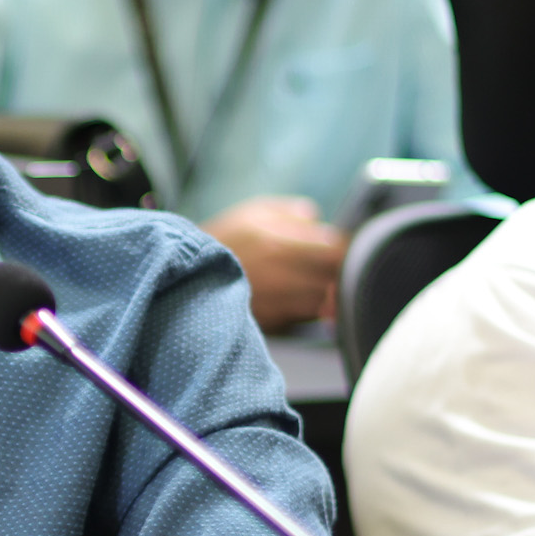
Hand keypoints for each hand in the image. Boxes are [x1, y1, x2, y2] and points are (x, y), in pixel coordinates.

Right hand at [204, 195, 346, 329]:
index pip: (336, 250)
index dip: (347, 250)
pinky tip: (305, 301)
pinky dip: (312, 311)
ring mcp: (278, 302)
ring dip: (329, 294)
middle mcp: (283, 275)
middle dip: (341, 273)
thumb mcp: (251, 214)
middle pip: (335, 279)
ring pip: (325, 302)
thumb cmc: (222, 243)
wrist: (187, 278)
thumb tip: (317, 216)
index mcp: (281, 243)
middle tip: (337, 268)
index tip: (345, 250)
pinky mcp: (273, 322)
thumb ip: (289, 212)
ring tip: (320, 285)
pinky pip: (306, 319)